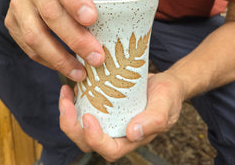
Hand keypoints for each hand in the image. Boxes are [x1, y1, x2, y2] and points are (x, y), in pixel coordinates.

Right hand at [4, 0, 104, 81]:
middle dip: (76, 39)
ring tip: (80, 73)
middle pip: (51, 15)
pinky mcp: (11, 25)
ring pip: (35, 37)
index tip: (92, 19)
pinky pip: (29, 50)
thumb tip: (119, 24)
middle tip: (96, 58)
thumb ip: (98, 3)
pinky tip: (66, 69)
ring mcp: (19, 7)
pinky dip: (49, 63)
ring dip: (60, 59)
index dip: (76, 1)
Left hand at [59, 72, 185, 161]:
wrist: (164, 84)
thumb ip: (153, 120)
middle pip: (86, 140)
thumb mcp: (165, 105)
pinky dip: (74, 100)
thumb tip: (133, 133)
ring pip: (80, 126)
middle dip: (72, 126)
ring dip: (68, 112)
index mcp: (130, 139)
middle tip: (67, 105)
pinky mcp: (102, 107)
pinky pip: (83, 108)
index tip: (89, 118)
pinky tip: (72, 87)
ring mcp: (106, 120)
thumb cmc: (168, 96)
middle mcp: (115, 132)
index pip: (109, 149)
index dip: (95, 139)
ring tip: (66, 93)